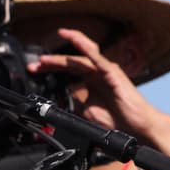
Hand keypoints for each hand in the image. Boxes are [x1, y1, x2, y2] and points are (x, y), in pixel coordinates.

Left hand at [30, 27, 158, 136]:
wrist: (136, 128)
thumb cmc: (117, 121)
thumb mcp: (86, 111)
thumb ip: (75, 100)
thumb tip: (63, 95)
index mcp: (90, 80)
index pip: (66, 70)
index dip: (49, 69)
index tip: (33, 70)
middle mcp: (97, 72)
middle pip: (70, 62)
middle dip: (50, 63)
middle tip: (33, 65)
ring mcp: (105, 71)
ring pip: (81, 57)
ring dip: (61, 57)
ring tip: (45, 59)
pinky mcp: (113, 73)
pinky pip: (97, 58)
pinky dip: (86, 48)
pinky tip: (75, 41)